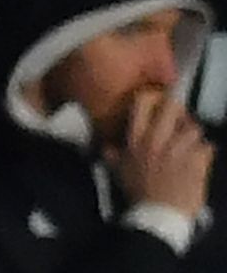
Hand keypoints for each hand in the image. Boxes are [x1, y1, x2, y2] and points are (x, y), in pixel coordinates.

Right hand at [106, 89, 215, 218]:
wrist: (160, 215)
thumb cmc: (139, 193)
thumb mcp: (119, 173)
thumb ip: (112, 157)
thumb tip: (105, 147)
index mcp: (137, 141)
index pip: (141, 107)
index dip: (151, 97)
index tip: (156, 97)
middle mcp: (158, 141)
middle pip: (172, 109)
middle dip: (178, 108)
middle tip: (180, 114)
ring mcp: (179, 150)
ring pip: (194, 128)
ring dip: (194, 134)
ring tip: (192, 140)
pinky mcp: (197, 162)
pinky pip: (208, 147)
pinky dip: (206, 151)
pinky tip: (202, 157)